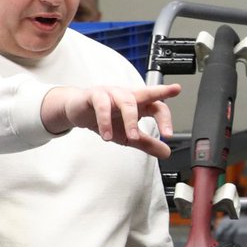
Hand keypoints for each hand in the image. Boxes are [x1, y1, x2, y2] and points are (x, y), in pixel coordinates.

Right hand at [42, 83, 181, 157]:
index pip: (158, 107)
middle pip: (146, 93)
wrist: (78, 111)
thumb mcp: (128, 136)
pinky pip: (102, 105)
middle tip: (169, 106)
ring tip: (132, 137)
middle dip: (159, 94)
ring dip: (131, 121)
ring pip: (126, 101)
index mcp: (139, 103)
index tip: (169, 135)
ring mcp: (111, 93)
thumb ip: (147, 143)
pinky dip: (105, 121)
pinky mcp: (94, 95)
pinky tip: (107, 135)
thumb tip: (166, 152)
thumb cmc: (106, 119)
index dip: (165, 120)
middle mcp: (127, 95)